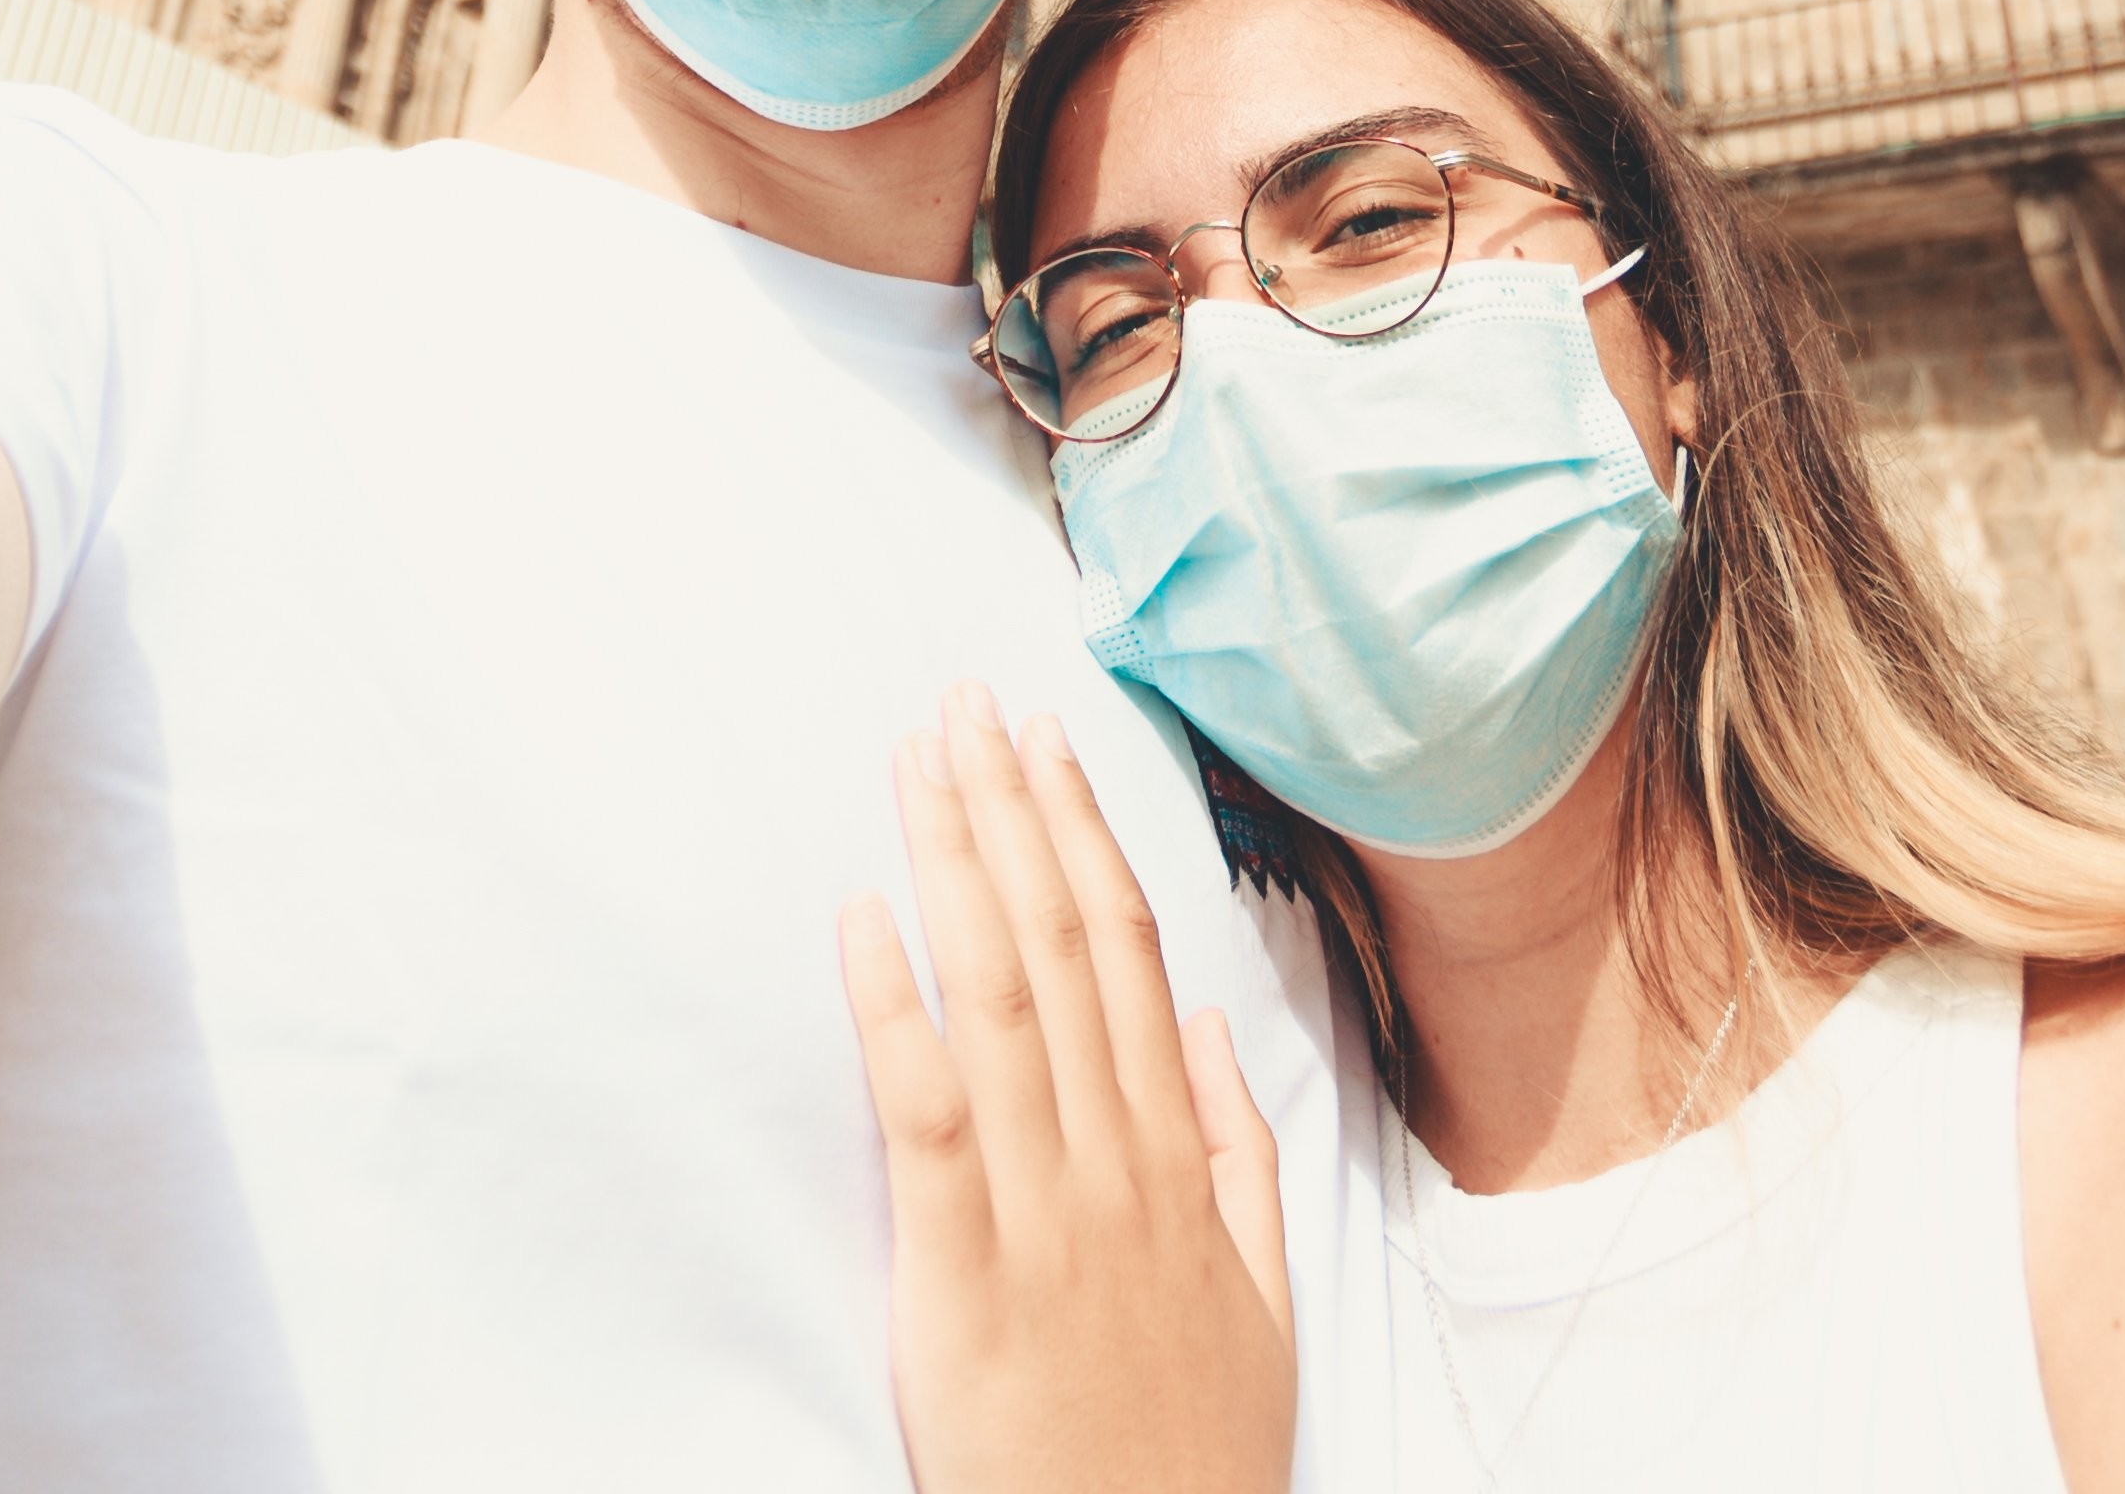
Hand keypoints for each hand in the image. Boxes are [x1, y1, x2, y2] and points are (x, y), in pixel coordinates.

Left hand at [843, 683, 1293, 1493]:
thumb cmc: (1192, 1448)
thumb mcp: (1260, 1295)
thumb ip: (1240, 1154)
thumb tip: (1206, 1029)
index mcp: (1175, 1158)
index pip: (1125, 954)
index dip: (1081, 837)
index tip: (1044, 744)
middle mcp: (1114, 1163)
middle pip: (1060, 947)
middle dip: (1009, 813)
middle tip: (962, 704)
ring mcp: (1044, 1216)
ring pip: (1000, 1002)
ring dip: (955, 867)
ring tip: (916, 765)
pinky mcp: (964, 1282)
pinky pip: (928, 1122)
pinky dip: (895, 1011)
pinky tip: (864, 920)